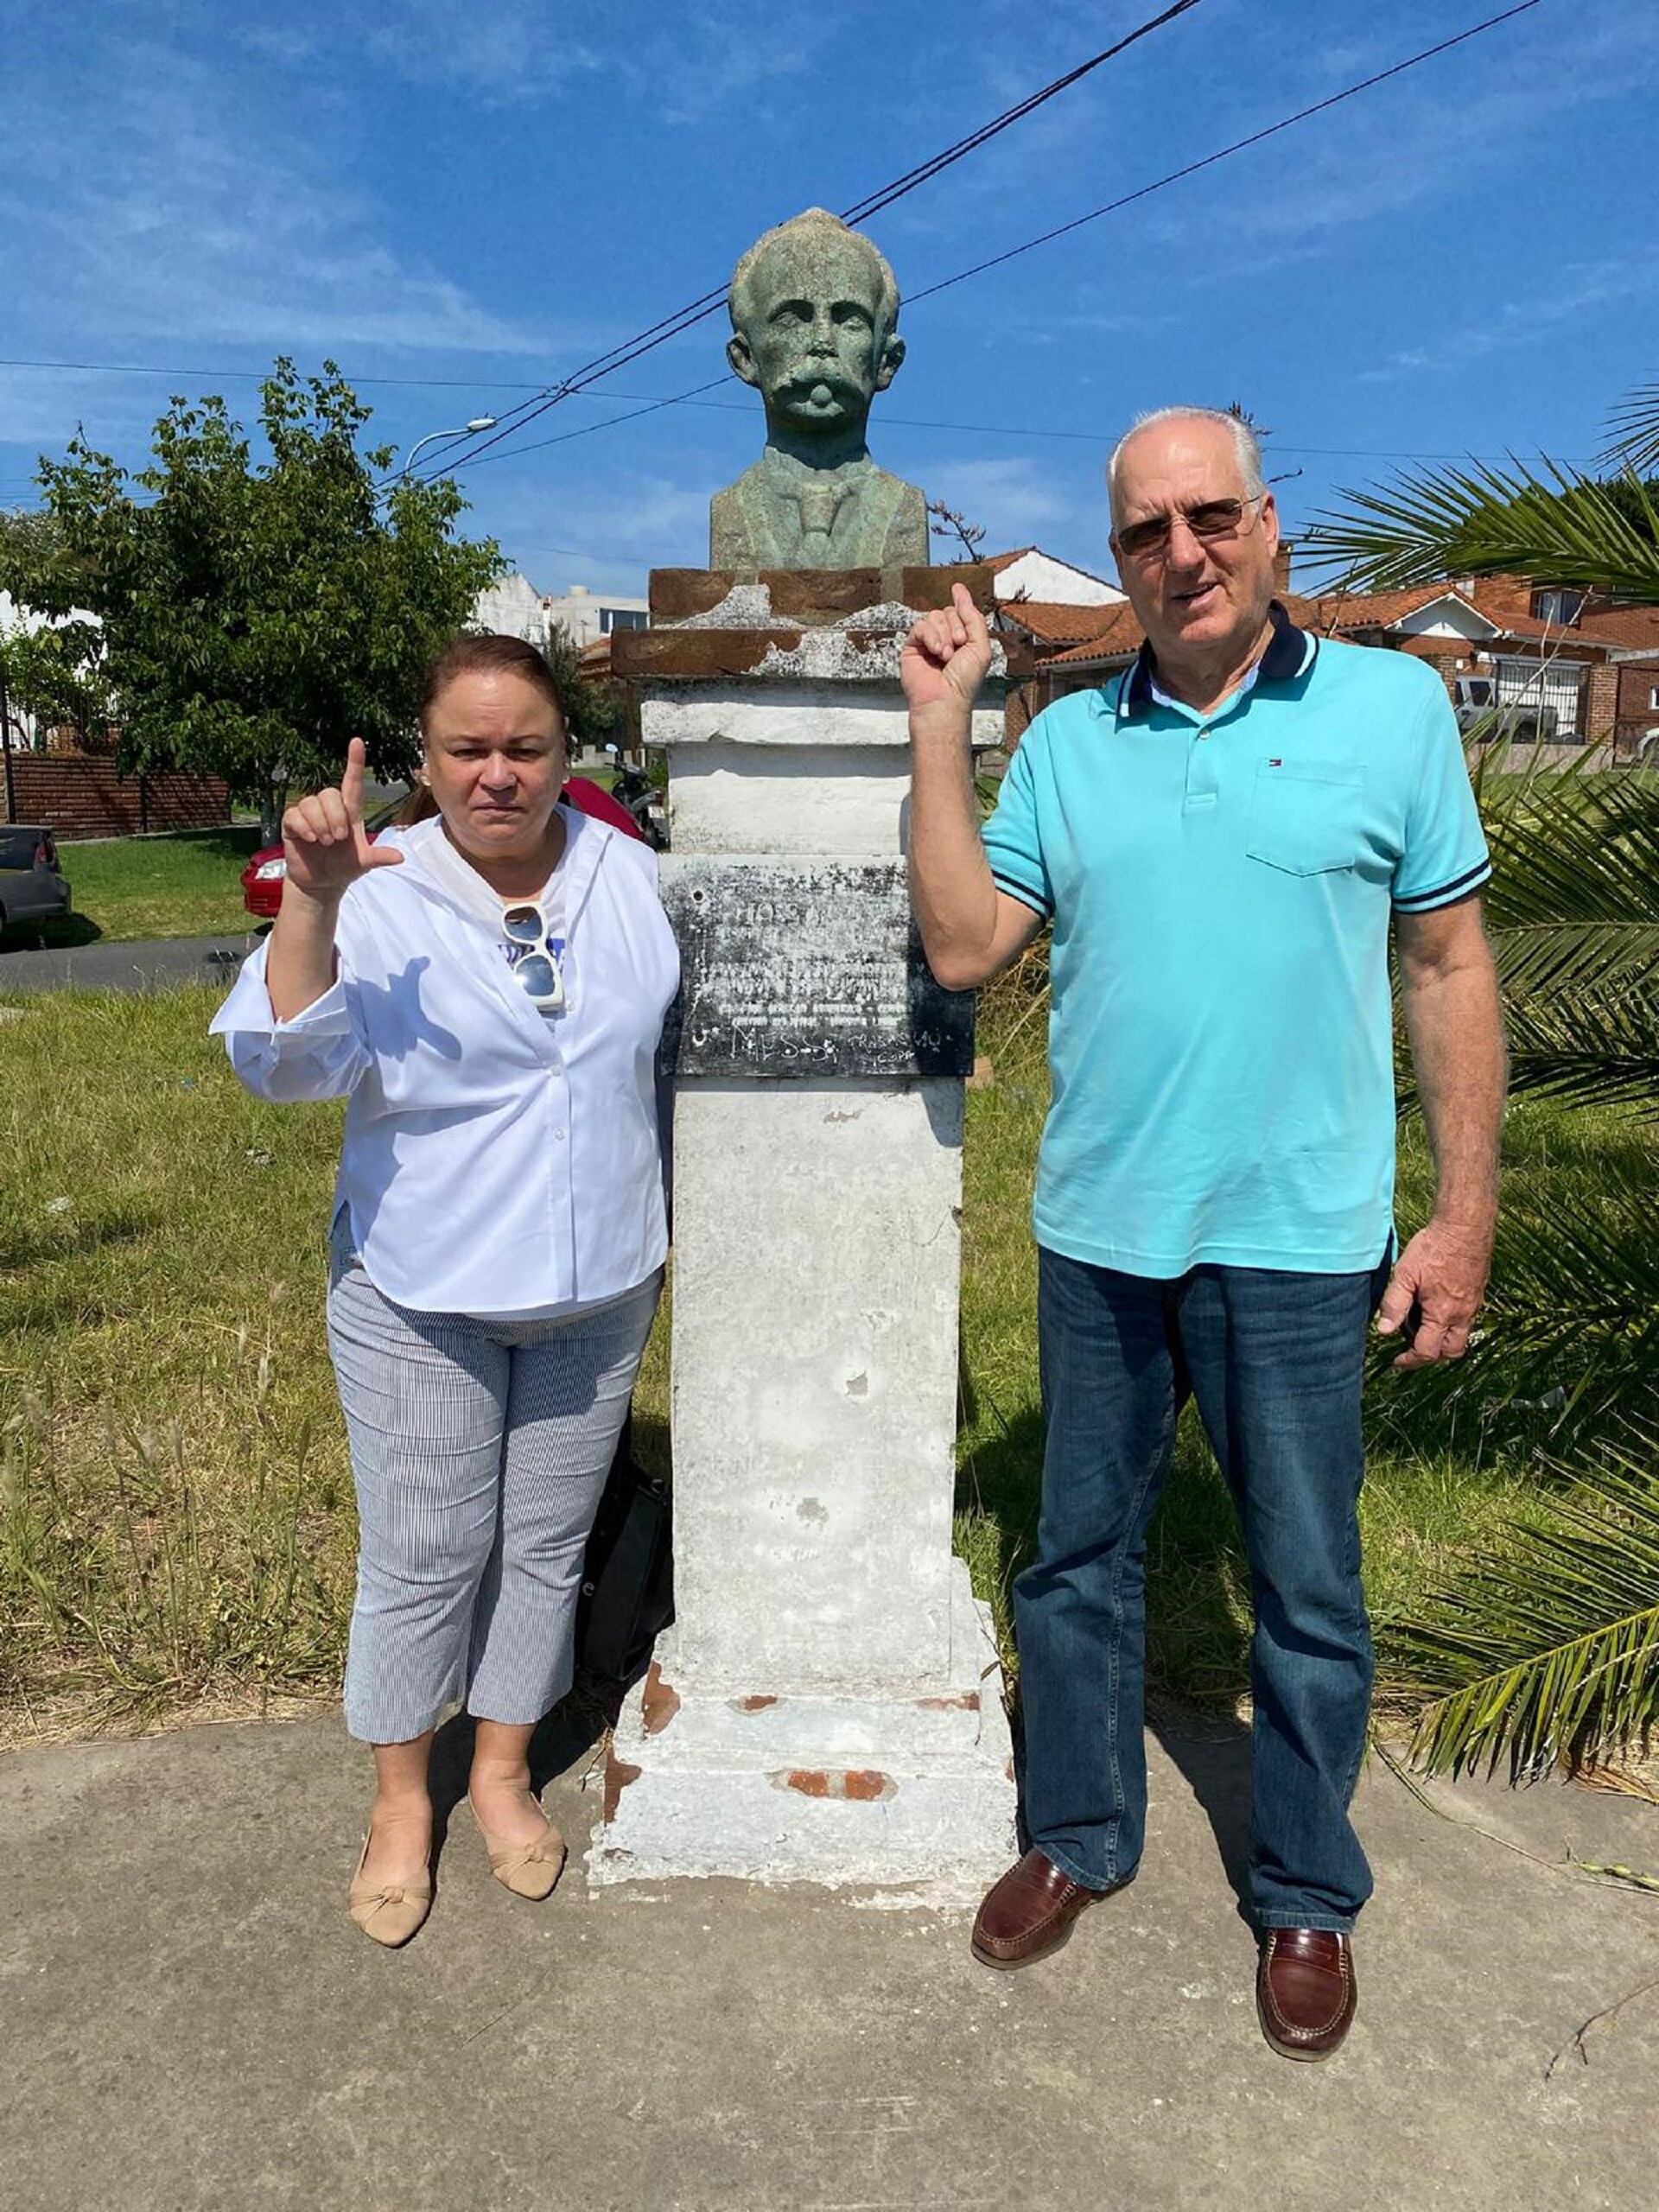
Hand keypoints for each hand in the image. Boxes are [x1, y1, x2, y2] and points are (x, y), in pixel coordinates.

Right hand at [280, 738, 404, 903]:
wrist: (321, 883)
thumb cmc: (343, 867)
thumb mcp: (363, 863)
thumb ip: (379, 857)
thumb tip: (400, 857)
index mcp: (349, 812)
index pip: (352, 782)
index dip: (354, 762)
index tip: (357, 741)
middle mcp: (329, 808)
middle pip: (329, 793)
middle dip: (335, 817)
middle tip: (338, 839)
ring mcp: (309, 814)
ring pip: (312, 802)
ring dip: (320, 824)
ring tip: (325, 842)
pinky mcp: (292, 823)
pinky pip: (295, 814)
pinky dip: (304, 827)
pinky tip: (310, 839)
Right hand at [901, 582, 993, 722]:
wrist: (945, 699)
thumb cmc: (965, 680)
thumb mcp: (980, 646)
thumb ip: (973, 617)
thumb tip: (959, 589)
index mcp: (962, 639)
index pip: (961, 612)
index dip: (962, 606)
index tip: (958, 590)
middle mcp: (945, 638)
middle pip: (948, 611)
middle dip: (956, 626)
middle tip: (959, 646)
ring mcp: (928, 642)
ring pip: (934, 616)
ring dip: (944, 634)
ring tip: (947, 655)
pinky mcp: (912, 646)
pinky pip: (920, 625)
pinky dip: (930, 636)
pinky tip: (936, 651)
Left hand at [1376, 1216, 1494, 1370]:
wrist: (1465, 1227)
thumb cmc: (1434, 1248)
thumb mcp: (1405, 1275)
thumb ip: (1394, 1304)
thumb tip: (1384, 1331)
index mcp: (1442, 1314)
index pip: (1427, 1351)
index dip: (1410, 1360)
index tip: (1397, 1361)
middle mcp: (1462, 1314)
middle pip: (1450, 1351)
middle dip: (1431, 1354)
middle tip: (1411, 1345)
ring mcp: (1473, 1305)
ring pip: (1461, 1336)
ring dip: (1442, 1339)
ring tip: (1421, 1324)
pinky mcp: (1477, 1293)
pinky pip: (1467, 1319)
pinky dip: (1450, 1323)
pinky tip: (1435, 1306)